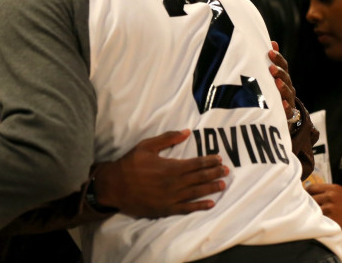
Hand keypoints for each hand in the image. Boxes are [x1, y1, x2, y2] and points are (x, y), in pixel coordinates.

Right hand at [94, 130, 227, 217]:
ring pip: (196, 192)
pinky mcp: (166, 209)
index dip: (209, 161)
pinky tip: (210, 204)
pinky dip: (200, 206)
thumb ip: (168, 139)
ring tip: (223, 184)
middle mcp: (174, 183)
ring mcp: (171, 197)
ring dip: (211, 188)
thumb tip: (186, 132)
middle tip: (227, 170)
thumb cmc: (130, 164)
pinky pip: (187, 208)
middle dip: (214, 173)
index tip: (219, 159)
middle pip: (199, 177)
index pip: (196, 163)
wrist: (115, 186)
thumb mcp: (147, 146)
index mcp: (171, 167)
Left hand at [269, 41, 295, 116]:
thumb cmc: (274, 92)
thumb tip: (272, 42)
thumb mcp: (272, 77)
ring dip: (282, 87)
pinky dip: (286, 107)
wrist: (283, 115)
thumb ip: (272, 61)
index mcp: (283, 77)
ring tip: (277, 82)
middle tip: (271, 67)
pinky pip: (288, 111)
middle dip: (279, 72)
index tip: (270, 51)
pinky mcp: (287, 114)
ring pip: (287, 93)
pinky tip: (282, 103)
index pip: (283, 66)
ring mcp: (288, 100)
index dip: (278, 58)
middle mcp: (288, 87)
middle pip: (286, 78)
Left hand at [306, 183, 341, 236]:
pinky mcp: (332, 220)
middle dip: (308, 203)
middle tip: (308, 208)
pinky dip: (317, 220)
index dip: (307, 193)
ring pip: (312, 209)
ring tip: (313, 216)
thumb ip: (328, 191)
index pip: (311, 187)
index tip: (306, 198)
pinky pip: (318, 219)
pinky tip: (319, 222)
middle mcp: (330, 196)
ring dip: (312, 213)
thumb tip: (311, 192)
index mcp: (333, 188)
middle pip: (310, 198)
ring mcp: (330, 208)